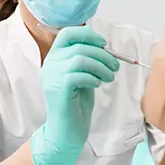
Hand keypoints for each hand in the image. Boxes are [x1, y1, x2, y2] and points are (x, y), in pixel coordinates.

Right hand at [31, 26, 119, 164]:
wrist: (65, 131)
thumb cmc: (75, 104)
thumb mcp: (82, 77)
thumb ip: (87, 61)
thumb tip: (104, 48)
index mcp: (54, 58)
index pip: (67, 34)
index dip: (87, 35)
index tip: (103, 44)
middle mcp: (50, 64)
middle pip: (79, 47)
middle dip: (103, 55)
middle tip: (115, 66)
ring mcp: (52, 76)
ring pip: (80, 59)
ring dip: (101, 66)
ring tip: (109, 77)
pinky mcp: (58, 89)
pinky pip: (79, 74)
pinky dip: (93, 78)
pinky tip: (97, 85)